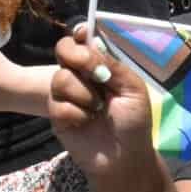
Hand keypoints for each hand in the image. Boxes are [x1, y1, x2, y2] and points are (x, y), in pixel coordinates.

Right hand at [50, 22, 159, 176]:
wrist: (123, 157)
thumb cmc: (134, 122)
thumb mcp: (133, 89)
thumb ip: (113, 65)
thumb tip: (92, 46)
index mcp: (101, 65)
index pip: (84, 40)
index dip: (80, 34)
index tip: (83, 34)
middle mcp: (81, 75)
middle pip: (63, 50)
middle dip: (75, 56)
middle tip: (93, 72)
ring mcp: (67, 94)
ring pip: (60, 77)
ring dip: (82, 93)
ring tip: (97, 109)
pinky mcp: (57, 114)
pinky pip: (57, 104)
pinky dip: (75, 113)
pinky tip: (85, 123)